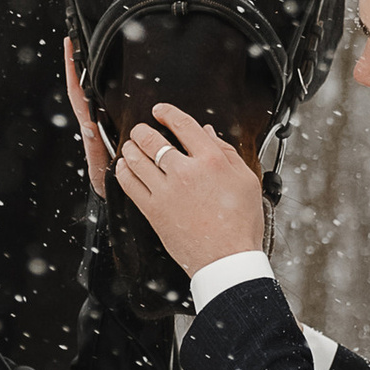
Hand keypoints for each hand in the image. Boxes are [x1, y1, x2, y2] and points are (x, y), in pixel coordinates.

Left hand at [63, 37, 110, 196]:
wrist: (110, 197)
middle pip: (81, 86)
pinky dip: (103, 87)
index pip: (76, 91)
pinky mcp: (108, 128)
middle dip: (77, 63)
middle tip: (77, 37)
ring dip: (88, 73)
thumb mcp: (99, 163)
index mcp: (87, 125)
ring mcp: (98, 123)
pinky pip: (104, 103)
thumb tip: (87, 124)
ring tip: (90, 49)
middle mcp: (90, 121)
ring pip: (91, 93)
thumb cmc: (106, 182)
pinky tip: (113, 76)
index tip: (70, 45)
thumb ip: (94, 144)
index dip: (72, 69)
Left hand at [112, 102, 266, 272]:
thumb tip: (209, 133)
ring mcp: (166, 191)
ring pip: (137, 158)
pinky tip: (125, 167)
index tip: (160, 111)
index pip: (183, 125)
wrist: (227, 258)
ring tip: (131, 146)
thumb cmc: (240, 223)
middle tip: (141, 130)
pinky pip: (129, 183)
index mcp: (212, 160)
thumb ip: (227, 153)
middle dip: (142, 130)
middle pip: (152, 139)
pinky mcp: (153, 210)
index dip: (167, 113)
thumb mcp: (246, 181)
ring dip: (130, 147)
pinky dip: (123, 171)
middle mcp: (185, 172)